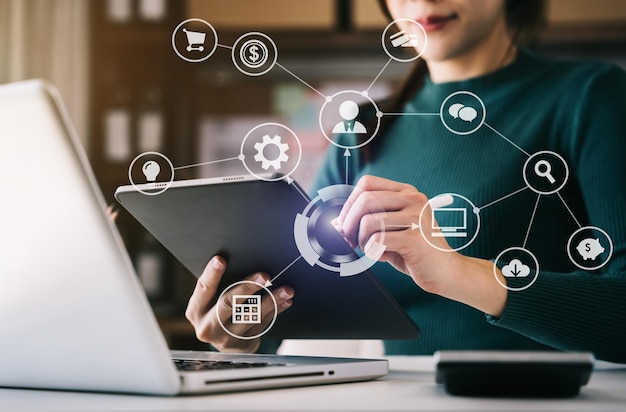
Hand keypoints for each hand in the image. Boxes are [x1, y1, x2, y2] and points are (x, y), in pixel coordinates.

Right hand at [185, 256, 293, 352]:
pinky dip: (276, 310)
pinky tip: (285, 301)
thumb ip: (220, 285)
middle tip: (266, 277)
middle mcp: (207, 327)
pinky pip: (262, 325)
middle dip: (248, 287)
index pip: (203, 289)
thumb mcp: (211, 301)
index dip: (212, 274)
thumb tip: (240, 260)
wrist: (225, 342)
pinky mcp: (243, 345)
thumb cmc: (218, 311)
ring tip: (286, 290)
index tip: (220, 260)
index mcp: (196, 310)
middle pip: (228, 303)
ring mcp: (225, 339)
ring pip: (250, 316)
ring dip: (271, 300)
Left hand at [334, 175, 506, 315]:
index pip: (367, 183)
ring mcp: (416, 217)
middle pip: (365, 200)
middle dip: (348, 223)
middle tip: (348, 240)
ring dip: (361, 240)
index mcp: (407, 192)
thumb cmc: (416, 251)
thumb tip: (337, 223)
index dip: (349, 203)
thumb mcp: (393, 228)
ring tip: (370, 250)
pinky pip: (377, 240)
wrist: (447, 272)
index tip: (344, 222)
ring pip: (368, 221)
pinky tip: (381, 256)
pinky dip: (372, 251)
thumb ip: (371, 219)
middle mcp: (413, 200)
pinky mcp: (415, 238)